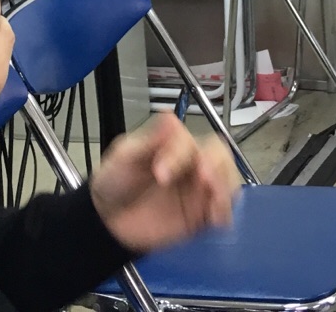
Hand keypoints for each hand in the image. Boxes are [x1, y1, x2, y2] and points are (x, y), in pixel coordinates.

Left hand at [90, 114, 241, 253]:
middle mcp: (190, 164)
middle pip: (219, 155)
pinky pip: (222, 211)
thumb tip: (170, 116)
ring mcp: (197, 190)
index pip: (189, 141)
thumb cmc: (115, 180)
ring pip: (227, 180)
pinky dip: (225, 211)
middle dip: (216, 164)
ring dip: (225, 186)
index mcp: (173, 145)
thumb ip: (149, 141)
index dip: (179, 154)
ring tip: (214, 199)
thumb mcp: (125, 157)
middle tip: (203, 178)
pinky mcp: (200, 215)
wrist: (108, 218)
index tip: (160, 172)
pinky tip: (216, 217)